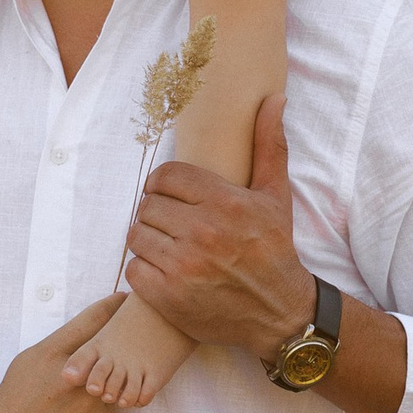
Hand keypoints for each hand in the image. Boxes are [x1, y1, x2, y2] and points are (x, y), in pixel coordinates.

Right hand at [0, 297, 129, 412]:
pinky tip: (88, 402)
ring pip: (115, 377)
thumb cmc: (17, 396)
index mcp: (59, 354)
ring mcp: (95, 401)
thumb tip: (94, 325)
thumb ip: (63, 341)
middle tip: (129, 325)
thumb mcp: (31, 358)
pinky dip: (105, 398)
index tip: (124, 298)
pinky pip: (112, 402)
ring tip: (107, 371)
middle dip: (120, 336)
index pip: (94, 320)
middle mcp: (81, 376)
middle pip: (112, 347)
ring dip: (114, 371)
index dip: (112, 306)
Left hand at [123, 97, 314, 358]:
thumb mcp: (276, 196)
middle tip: (172, 224)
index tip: (171, 196)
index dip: (163, 185)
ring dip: (147, 239)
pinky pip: (133, 269)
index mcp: (225, 203)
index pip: (165, 177)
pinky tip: (164, 270)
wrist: (279, 312)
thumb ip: (269, 146)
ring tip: (167, 245)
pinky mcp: (168, 297)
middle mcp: (203, 233)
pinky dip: (144, 270)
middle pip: (148, 205)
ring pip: (137, 235)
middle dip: (157, 213)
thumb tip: (273, 100)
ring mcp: (183, 267)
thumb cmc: (274, 250)